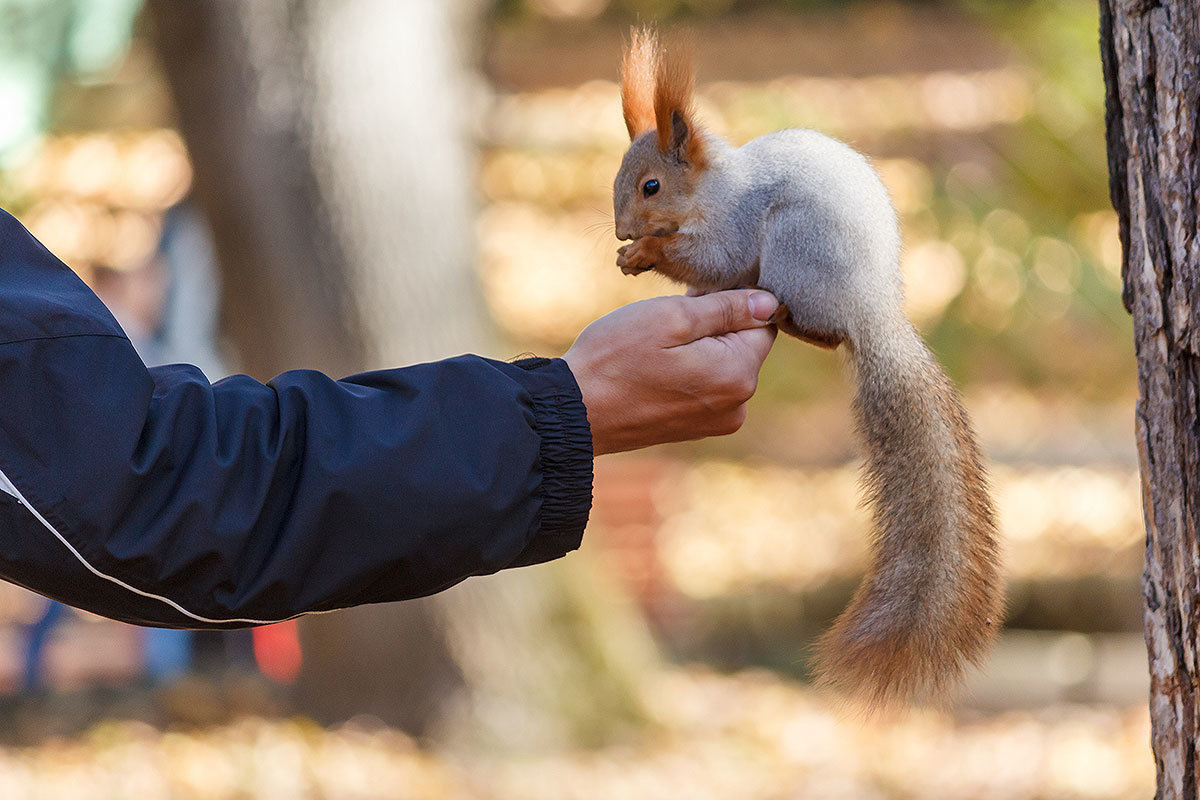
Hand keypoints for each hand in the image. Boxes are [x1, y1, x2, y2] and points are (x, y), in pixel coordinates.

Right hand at [563, 289, 778, 454]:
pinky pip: (704, 387)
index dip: (729, 304)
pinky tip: (653, 370)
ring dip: (697, 350)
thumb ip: (727, 308)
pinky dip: (686, 372)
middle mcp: (737, 406)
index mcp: (738, 375)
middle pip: (742, 346)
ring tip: (655, 350)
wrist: (573, 412)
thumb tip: (770, 302)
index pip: (762, 323)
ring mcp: (716, 422)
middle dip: (712, 329)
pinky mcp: (694, 429)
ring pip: (722, 366)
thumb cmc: (616, 358)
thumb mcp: (672, 317)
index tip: (689, 302)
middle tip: (665, 326)